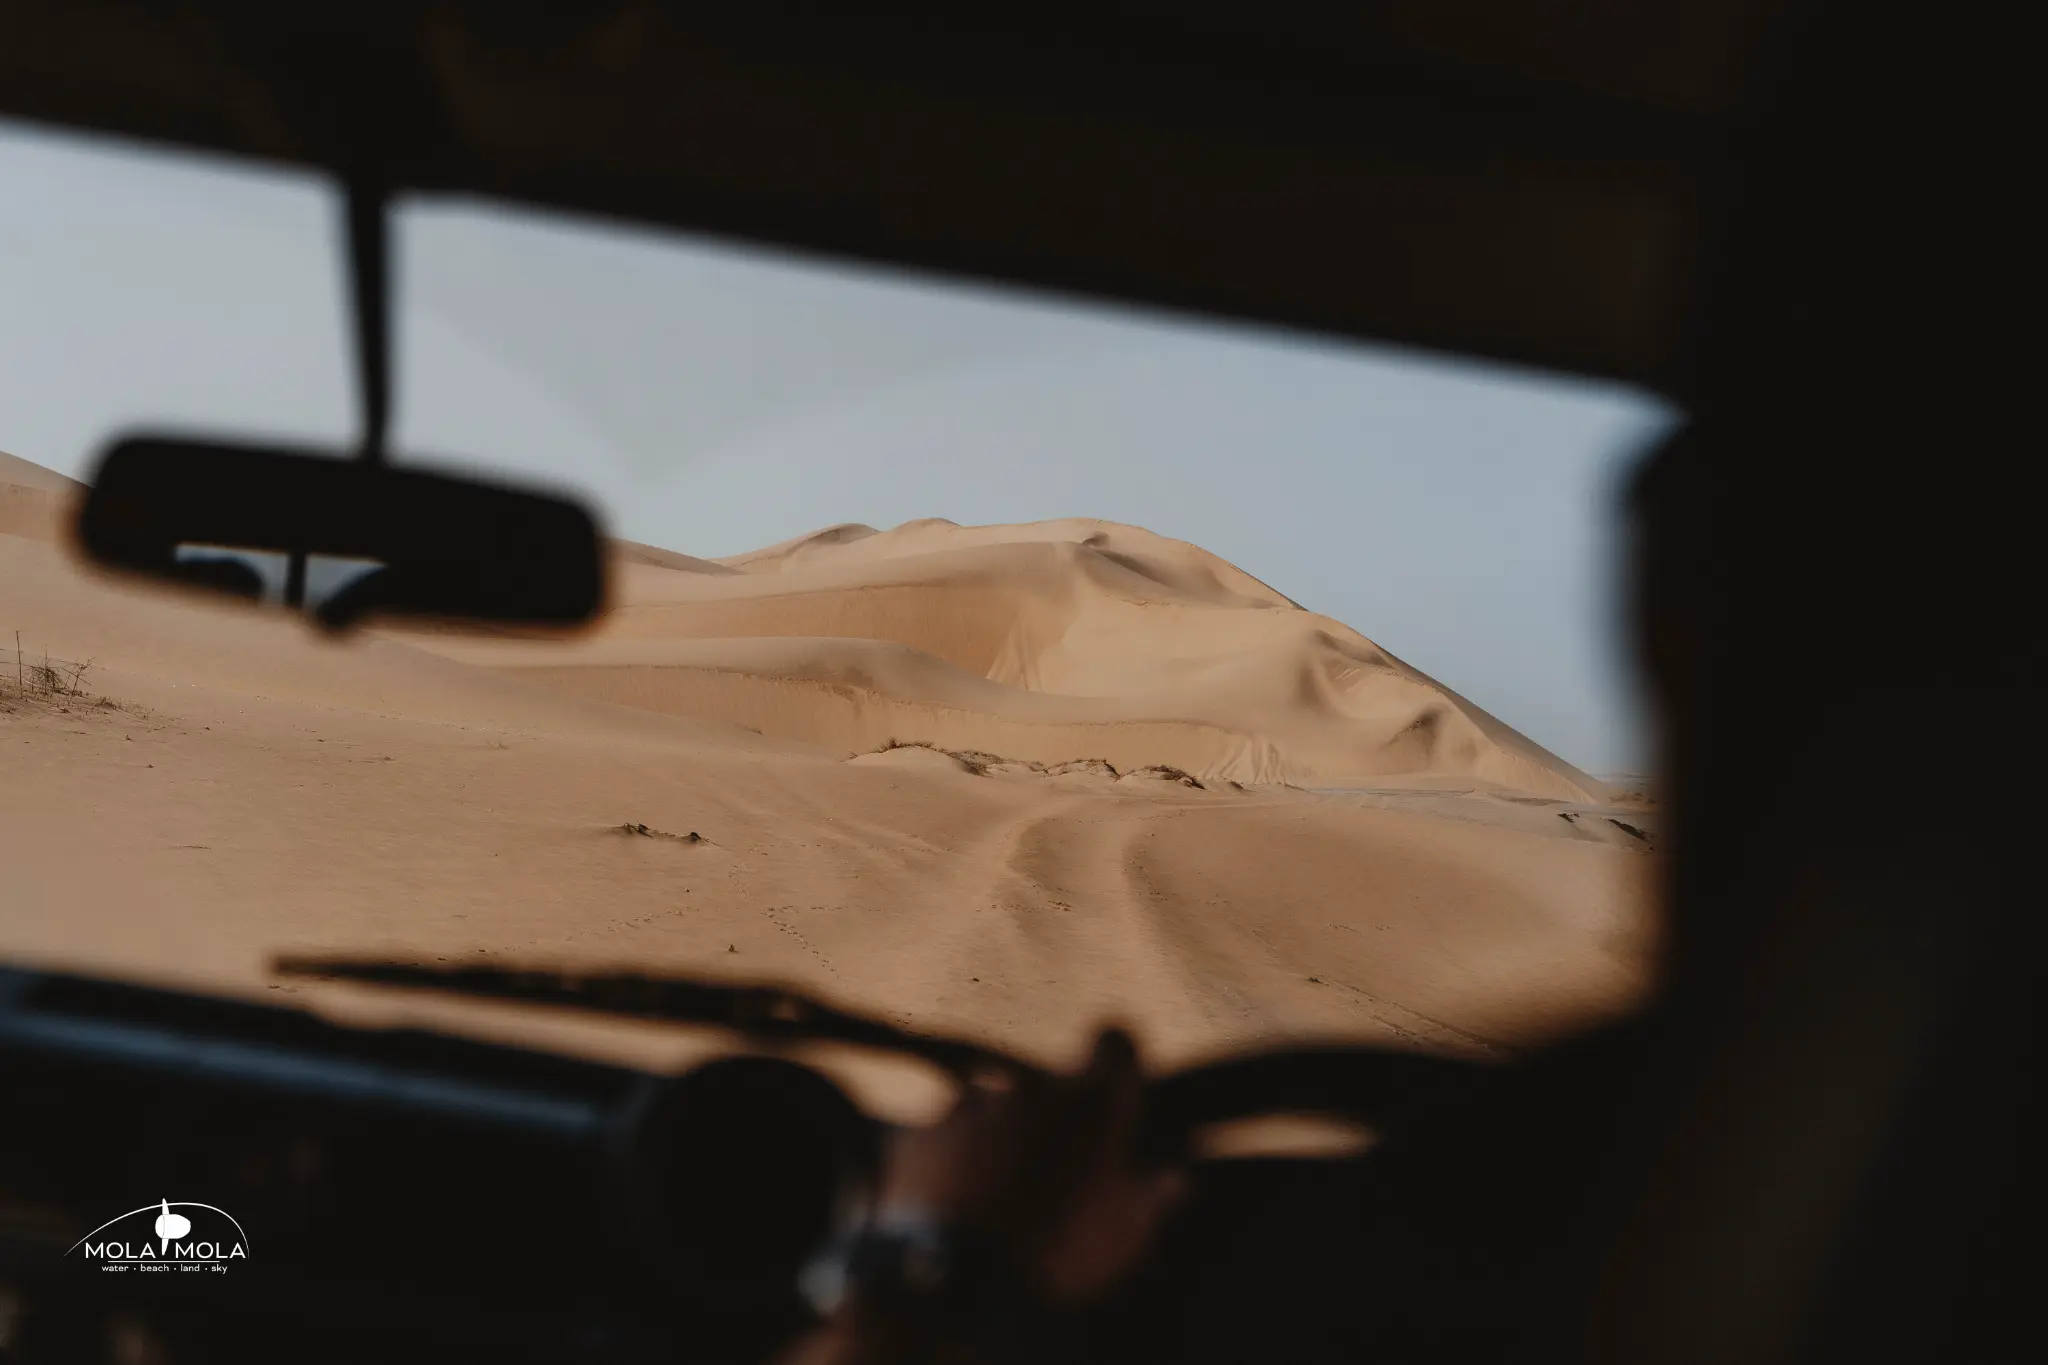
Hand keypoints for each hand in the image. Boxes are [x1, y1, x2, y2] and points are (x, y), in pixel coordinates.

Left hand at [877, 1026, 1184, 1304]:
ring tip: (997, 1195)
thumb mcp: (1125, 1234)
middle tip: (1052, 1175)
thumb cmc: (1059, 1256)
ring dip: (998, 1135)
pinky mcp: (924, 1130)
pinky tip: (956, 1202)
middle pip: (1049, 1084)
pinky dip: (951, 1158)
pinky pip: (944, 1134)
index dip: (1115, 1059)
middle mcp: (1032, 1086)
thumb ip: (1152, 1195)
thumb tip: (1175, 1178)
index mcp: (1093, 1102)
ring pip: (993, 1105)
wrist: (959, 1284)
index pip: (1114, 1039)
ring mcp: (971, 1104)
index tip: (1113, 1086)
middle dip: (1052, 1117)